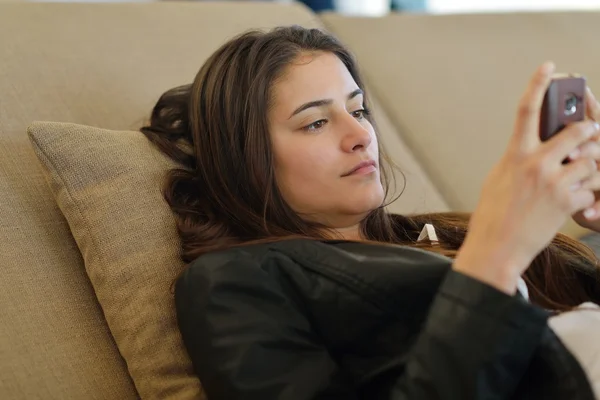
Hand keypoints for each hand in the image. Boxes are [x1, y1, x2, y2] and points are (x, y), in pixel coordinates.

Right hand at [454, 62, 599, 293]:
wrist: (496, 247)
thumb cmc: (493, 213)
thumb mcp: (498, 177)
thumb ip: (518, 157)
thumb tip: (534, 144)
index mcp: (515, 154)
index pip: (526, 110)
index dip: (538, 84)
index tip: (550, 67)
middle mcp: (535, 164)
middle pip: (577, 131)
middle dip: (588, 132)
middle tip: (589, 134)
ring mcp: (554, 183)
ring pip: (591, 161)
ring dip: (590, 168)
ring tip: (577, 179)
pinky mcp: (568, 203)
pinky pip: (591, 189)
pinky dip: (586, 196)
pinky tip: (571, 204)